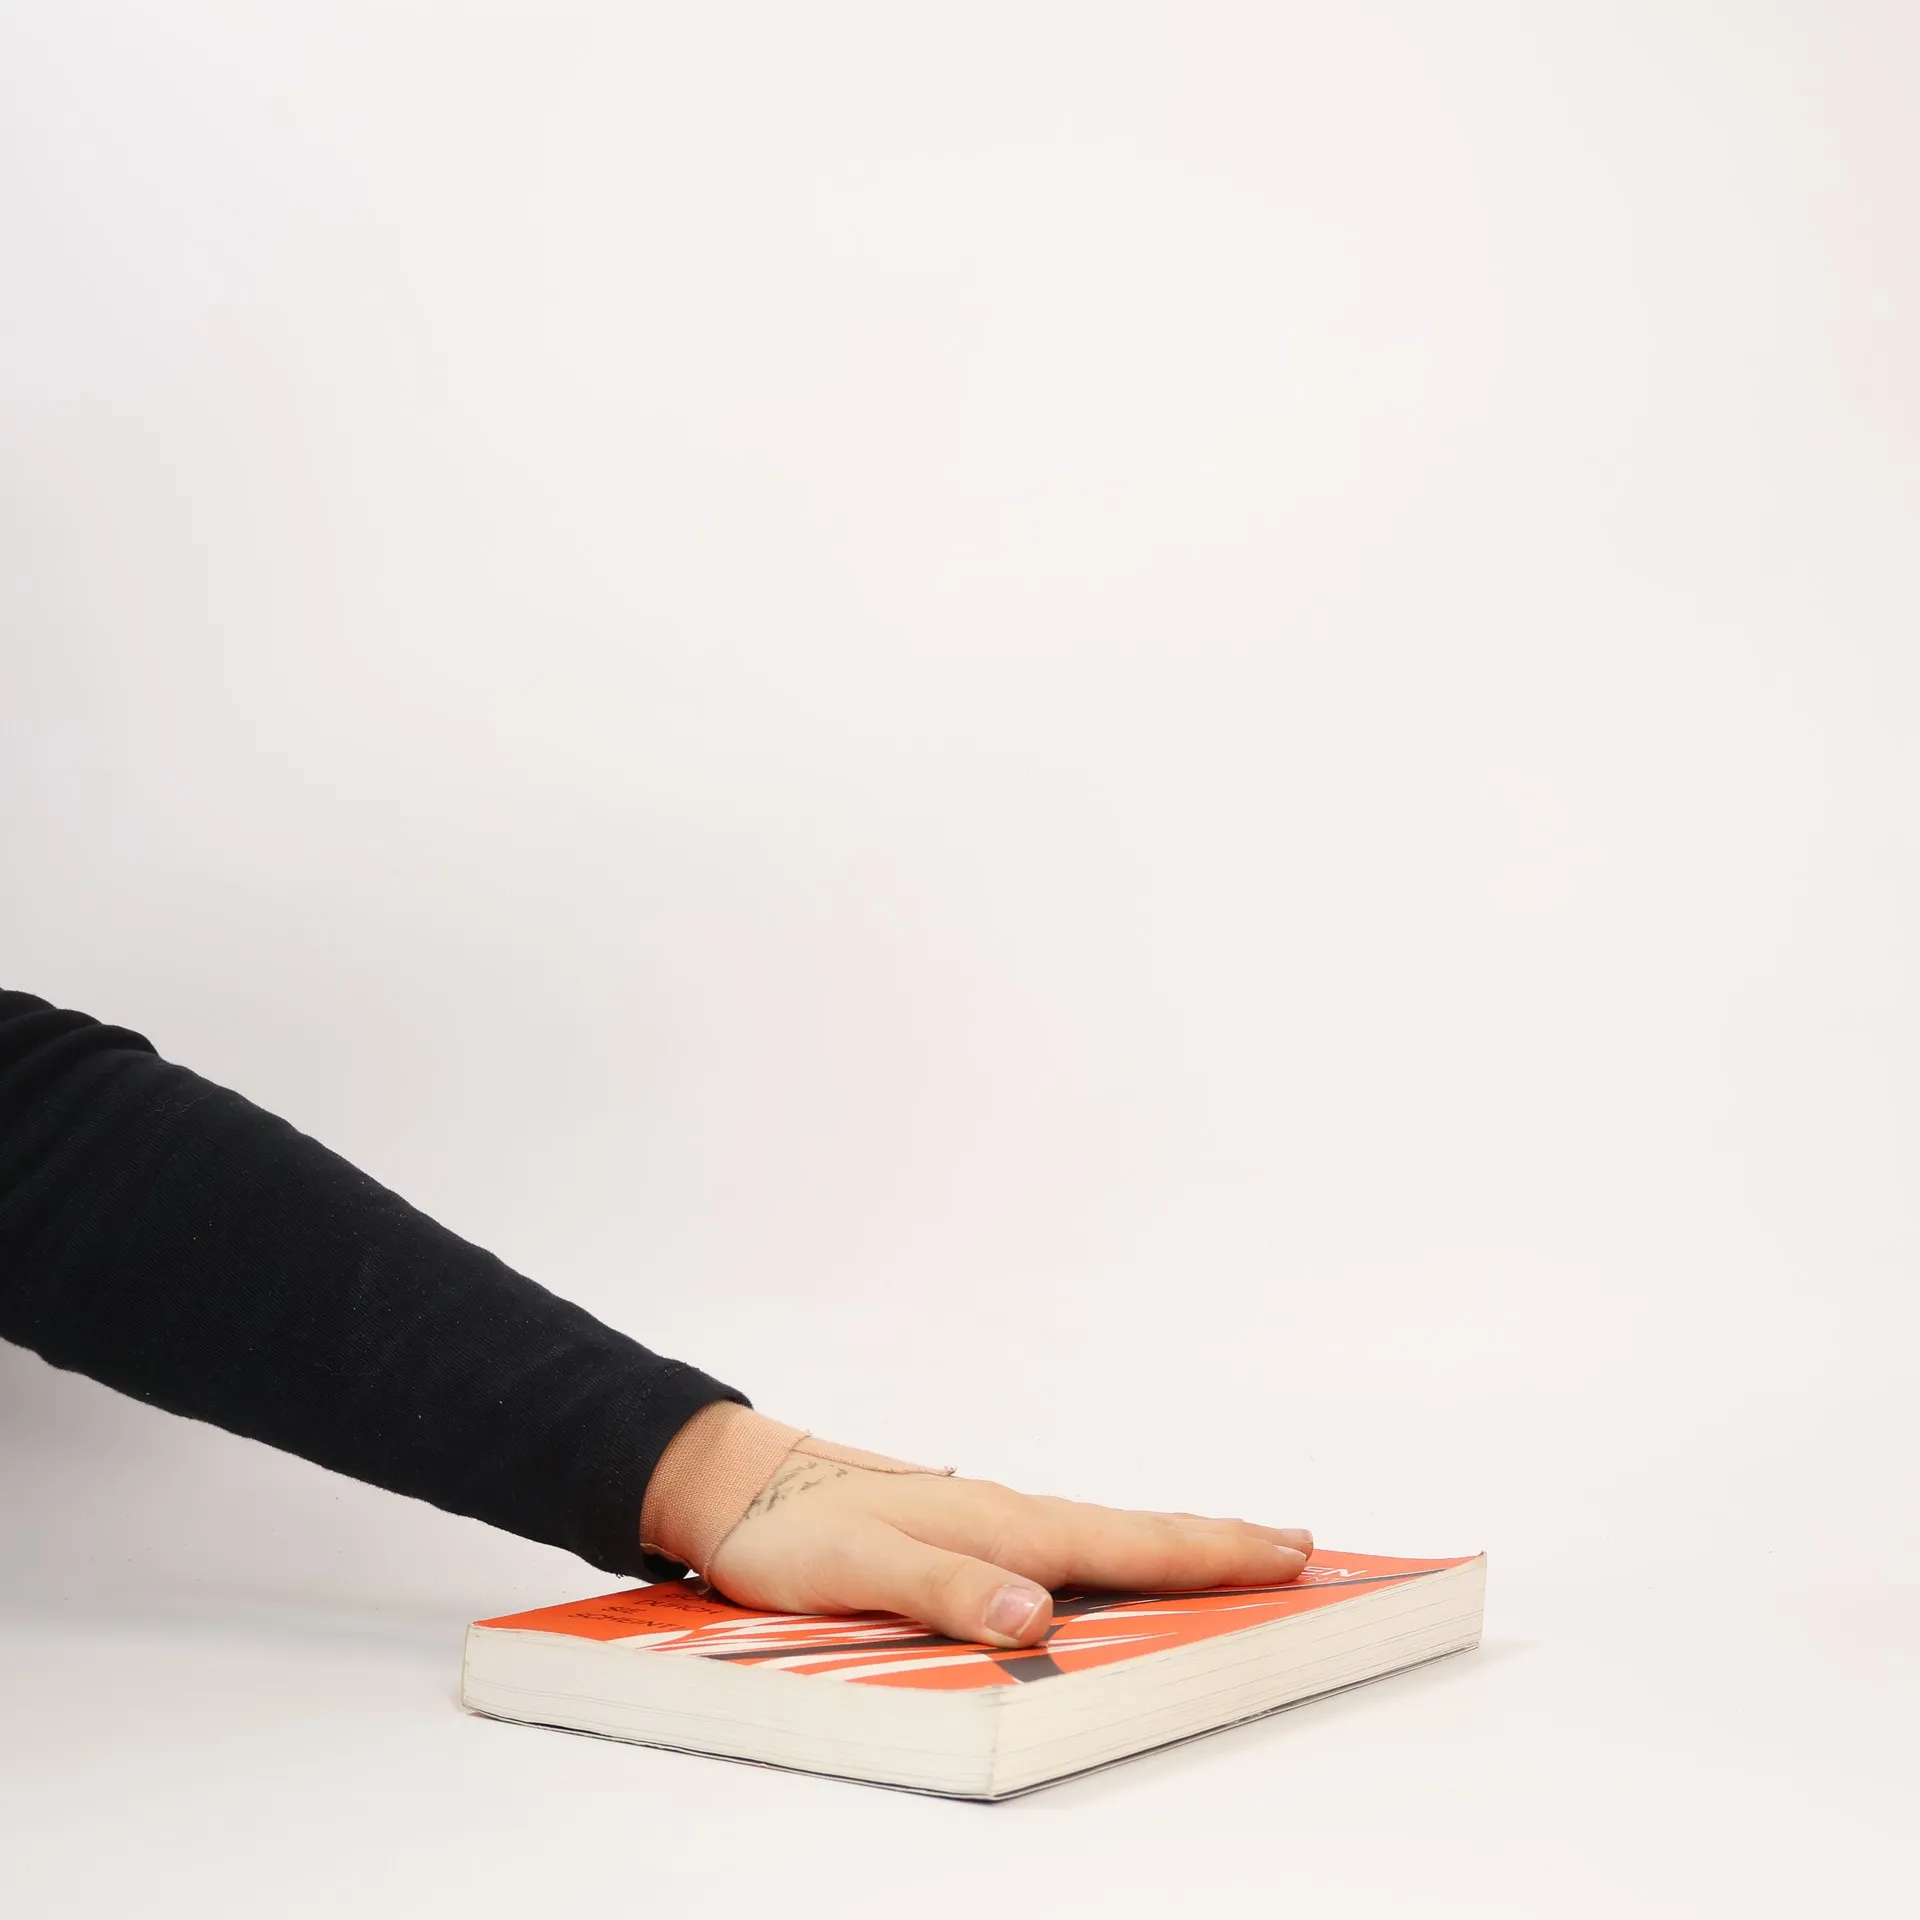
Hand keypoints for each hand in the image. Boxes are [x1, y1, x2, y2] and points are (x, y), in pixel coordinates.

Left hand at [706, 1457, 1311, 1648]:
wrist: (739, 1484)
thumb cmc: (793, 1532)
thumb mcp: (862, 1571)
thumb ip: (950, 1592)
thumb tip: (1038, 1619)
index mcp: (1003, 1527)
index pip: (1130, 1543)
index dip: (1213, 1552)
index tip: (1290, 1551)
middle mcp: (1009, 1518)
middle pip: (1137, 1534)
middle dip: (1221, 1543)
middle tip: (1299, 1547)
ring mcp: (990, 1521)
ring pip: (1106, 1537)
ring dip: (1177, 1546)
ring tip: (1233, 1554)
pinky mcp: (965, 1534)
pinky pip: (1067, 1546)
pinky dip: (1119, 1553)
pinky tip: (1120, 1566)